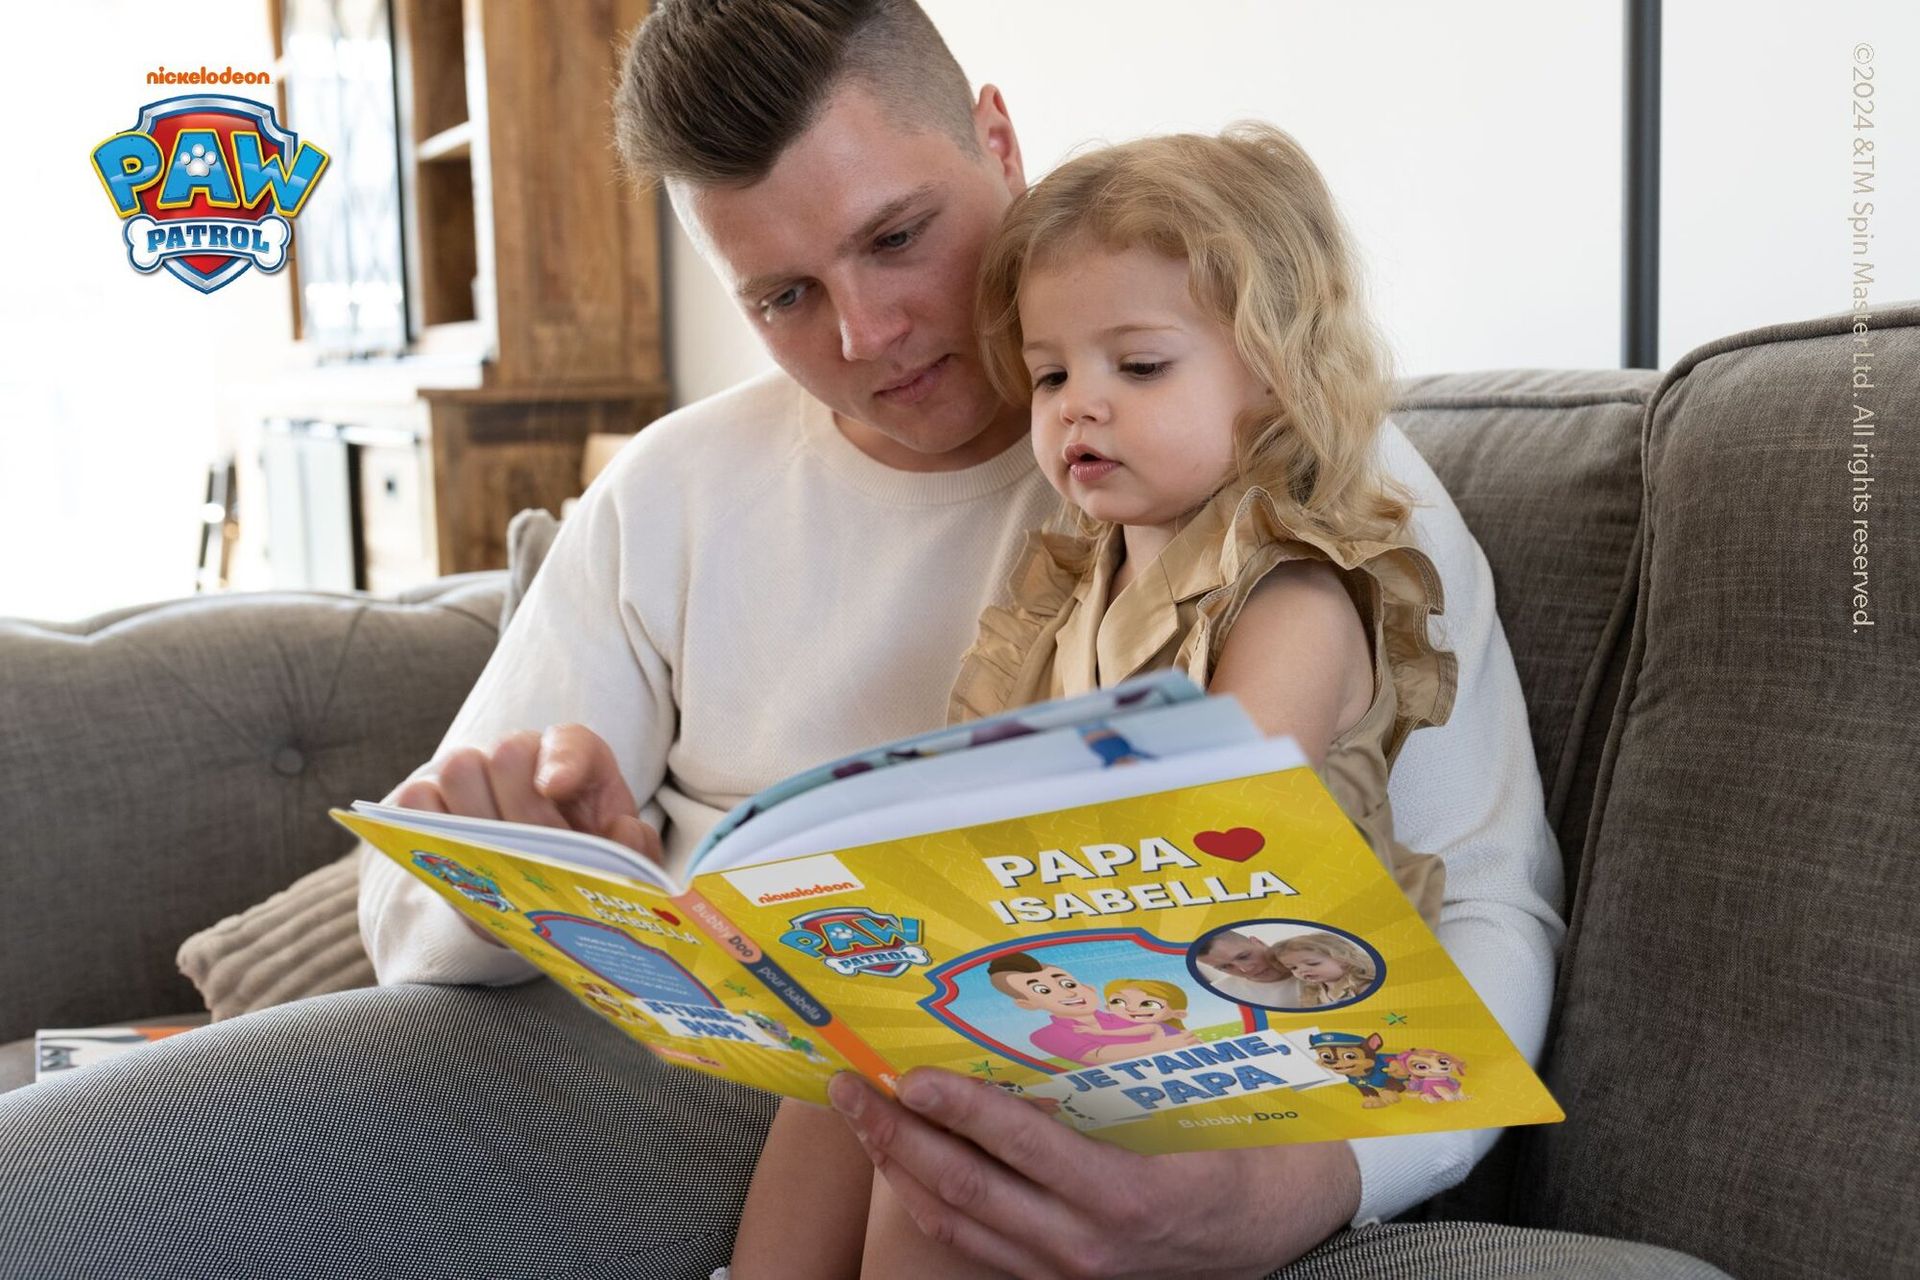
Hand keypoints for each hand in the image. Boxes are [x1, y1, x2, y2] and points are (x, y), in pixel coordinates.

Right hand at [390, 724, 662, 945]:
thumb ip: (637, 854)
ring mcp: (477, 779)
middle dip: (519, 809)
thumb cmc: (585, 879)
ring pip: (459, 767)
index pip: (572, 743)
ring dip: (474, 817)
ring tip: (495, 863)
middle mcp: (526, 762)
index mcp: (582, 770)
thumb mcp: (623, 873)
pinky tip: (455, 861)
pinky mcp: (432, 807)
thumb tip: (622, 830)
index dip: (562, 760)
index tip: (554, 788)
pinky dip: (427, 825)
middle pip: (508, 753)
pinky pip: (415, 798)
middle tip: (531, 856)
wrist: (536, 908)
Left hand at [831, 1068, 1359, 1279]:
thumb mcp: (1199, 1109)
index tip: (909, 1074)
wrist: (1286, 1226)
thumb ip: (1125, 1081)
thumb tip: (1055, 1021)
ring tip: (860, 1120)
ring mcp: (1067, 1273)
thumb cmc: (1251, 1151)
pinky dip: (930, 1204)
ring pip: (958, 1225)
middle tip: (848, 1087)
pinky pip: (977, 1247)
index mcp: (1127, 1195)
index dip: (957, 1108)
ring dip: (899, 1170)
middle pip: (966, 1189)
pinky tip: (906, 1169)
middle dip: (896, 1135)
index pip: (1020, 1145)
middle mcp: (1085, 1245)